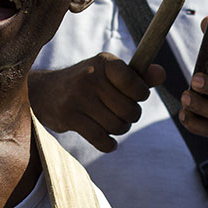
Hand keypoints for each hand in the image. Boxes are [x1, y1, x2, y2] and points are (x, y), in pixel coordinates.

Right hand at [29, 53, 162, 152]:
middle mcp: (90, 77)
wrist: (45, 92)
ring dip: (119, 130)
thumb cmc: (86, 82)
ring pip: (116, 125)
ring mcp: (78, 97)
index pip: (135, 83)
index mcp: (104, 62)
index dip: (140, 95)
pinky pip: (100, 138)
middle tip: (123, 114)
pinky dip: (109, 144)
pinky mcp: (69, 117)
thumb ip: (137, 76)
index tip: (135, 96)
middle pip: (128, 110)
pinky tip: (108, 141)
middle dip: (131, 117)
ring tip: (112, 123)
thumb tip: (162, 74)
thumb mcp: (109, 73)